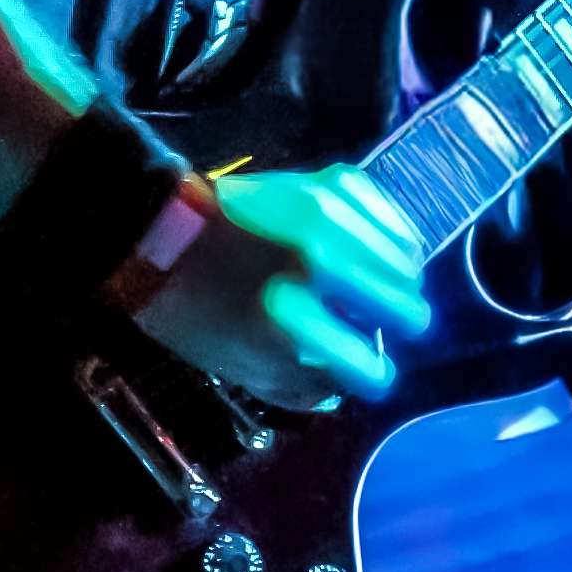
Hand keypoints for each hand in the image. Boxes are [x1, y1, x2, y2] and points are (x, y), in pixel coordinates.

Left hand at [126, 165, 430, 410]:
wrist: (164, 230)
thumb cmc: (196, 307)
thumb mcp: (238, 366)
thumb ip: (299, 385)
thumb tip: (347, 387)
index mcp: (288, 321)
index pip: (368, 365)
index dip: (377, 378)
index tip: (376, 375)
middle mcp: (318, 266)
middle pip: (403, 308)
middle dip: (403, 325)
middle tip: (393, 326)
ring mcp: (329, 219)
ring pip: (407, 260)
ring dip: (403, 281)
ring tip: (391, 288)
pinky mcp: (331, 184)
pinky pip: (392, 215)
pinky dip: (396, 236)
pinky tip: (388, 249)